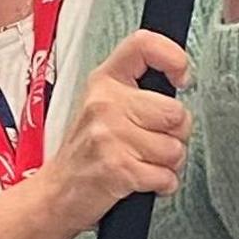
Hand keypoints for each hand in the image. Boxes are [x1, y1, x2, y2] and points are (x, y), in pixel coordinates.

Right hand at [36, 27, 192, 229]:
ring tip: (143, 163)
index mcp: (105, 82)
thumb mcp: (103, 108)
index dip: (174, 57)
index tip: (181, 77)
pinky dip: (162, 184)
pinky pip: (166, 175)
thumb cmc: (86, 153)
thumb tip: (180, 83)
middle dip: (176, 135)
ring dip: (168, 164)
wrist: (56, 194)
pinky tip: (142, 181)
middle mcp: (105, 103)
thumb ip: (138, 91)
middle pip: (175, 111)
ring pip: (174, 148)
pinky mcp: (117, 167)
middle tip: (154, 142)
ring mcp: (109, 135)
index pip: (144, 45)